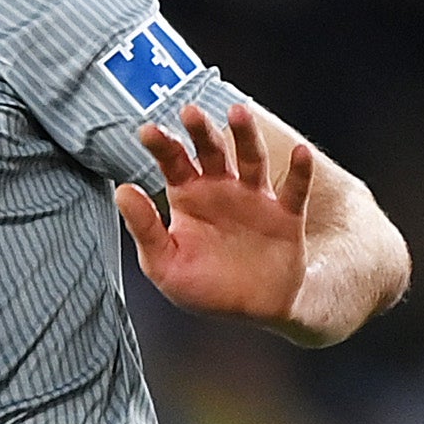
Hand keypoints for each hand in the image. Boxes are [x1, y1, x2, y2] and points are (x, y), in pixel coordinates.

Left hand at [117, 100, 320, 329]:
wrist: (251, 311)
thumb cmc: (204, 287)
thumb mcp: (165, 264)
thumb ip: (145, 228)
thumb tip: (122, 191)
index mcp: (189, 196)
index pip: (174, 162)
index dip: (162, 146)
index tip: (147, 131)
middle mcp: (222, 189)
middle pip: (212, 151)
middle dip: (202, 131)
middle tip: (190, 112)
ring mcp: (256, 199)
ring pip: (252, 159)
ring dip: (246, 135)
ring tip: (238, 112)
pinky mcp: (286, 216)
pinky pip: (295, 190)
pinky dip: (299, 171)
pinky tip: (301, 153)